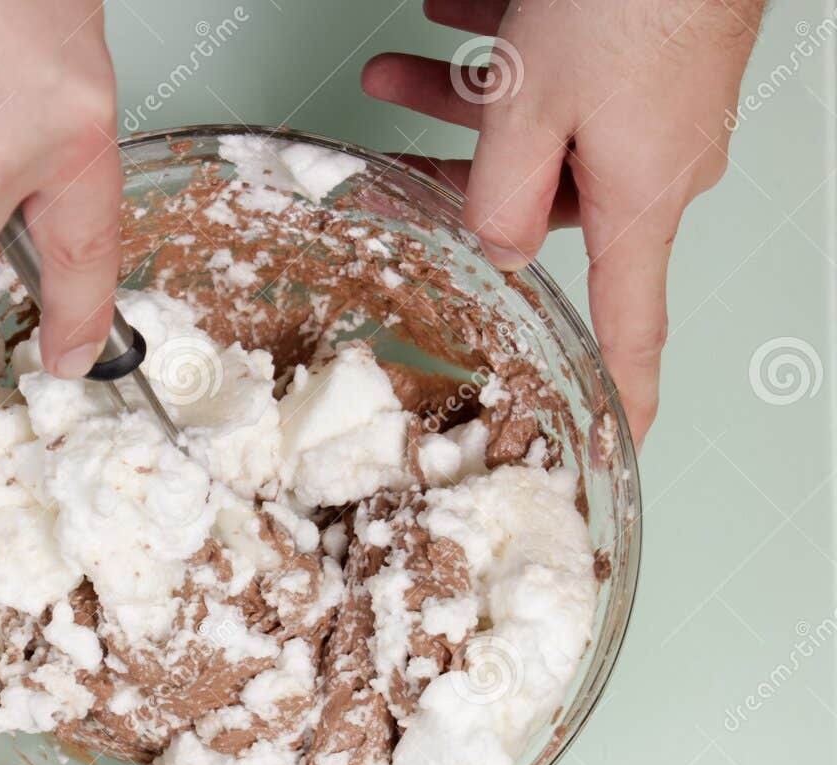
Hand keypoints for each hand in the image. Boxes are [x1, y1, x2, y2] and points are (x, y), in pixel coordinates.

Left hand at [362, 0, 765, 442]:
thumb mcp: (533, 108)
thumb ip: (499, 194)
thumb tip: (494, 248)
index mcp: (637, 200)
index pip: (633, 327)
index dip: (624, 392)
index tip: (619, 440)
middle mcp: (655, 162)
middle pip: (546, 203)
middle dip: (457, 177)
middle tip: (390, 170)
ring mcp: (655, 106)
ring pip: (544, 124)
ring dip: (460, 101)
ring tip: (394, 69)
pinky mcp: (650, 51)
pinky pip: (568, 69)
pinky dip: (508, 51)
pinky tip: (454, 14)